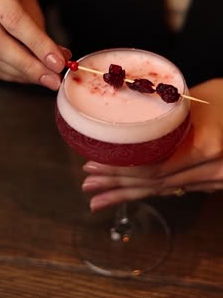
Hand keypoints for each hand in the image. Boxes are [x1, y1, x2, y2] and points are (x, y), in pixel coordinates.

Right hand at [0, 0, 70, 88]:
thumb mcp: (26, 1)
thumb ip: (40, 30)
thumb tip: (60, 59)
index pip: (13, 19)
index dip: (37, 44)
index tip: (58, 63)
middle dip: (29, 65)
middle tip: (53, 79)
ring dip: (21, 74)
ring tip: (45, 78)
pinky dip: (9, 76)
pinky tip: (26, 76)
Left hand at [82, 78, 222, 210]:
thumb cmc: (221, 99)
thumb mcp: (191, 104)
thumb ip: (163, 123)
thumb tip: (120, 130)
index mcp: (207, 147)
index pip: (154, 168)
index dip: (121, 171)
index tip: (94, 166)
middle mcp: (212, 170)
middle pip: (155, 184)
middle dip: (118, 186)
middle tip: (89, 185)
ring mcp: (215, 180)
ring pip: (163, 191)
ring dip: (129, 194)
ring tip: (99, 199)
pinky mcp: (211, 182)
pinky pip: (175, 189)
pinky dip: (148, 191)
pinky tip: (127, 193)